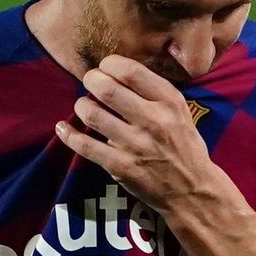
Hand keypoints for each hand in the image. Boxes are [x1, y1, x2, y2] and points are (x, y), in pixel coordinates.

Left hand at [55, 55, 225, 213]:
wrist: (191, 190)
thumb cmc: (183, 145)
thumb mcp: (179, 111)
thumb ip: (153, 91)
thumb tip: (115, 70)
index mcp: (169, 102)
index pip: (131, 71)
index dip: (110, 64)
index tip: (105, 67)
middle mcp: (153, 121)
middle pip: (107, 89)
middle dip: (91, 80)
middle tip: (90, 82)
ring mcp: (136, 145)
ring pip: (92, 115)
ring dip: (81, 105)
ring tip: (84, 105)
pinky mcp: (121, 167)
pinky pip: (85, 146)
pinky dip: (68, 135)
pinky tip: (63, 128)